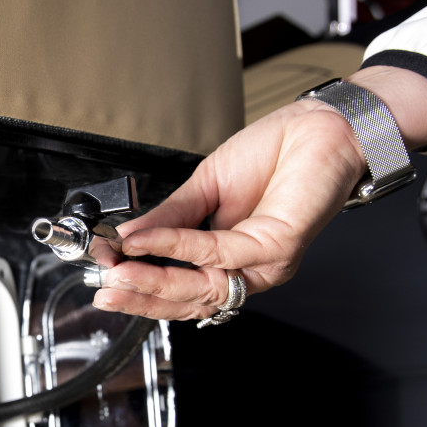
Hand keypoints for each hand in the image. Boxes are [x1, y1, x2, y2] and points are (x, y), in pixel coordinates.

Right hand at [90, 99, 364, 320]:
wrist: (321, 128)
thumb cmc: (276, 154)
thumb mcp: (206, 186)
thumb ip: (170, 216)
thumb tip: (128, 236)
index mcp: (232, 259)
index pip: (183, 290)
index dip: (142, 287)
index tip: (105, 273)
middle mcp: (250, 269)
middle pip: (190, 299)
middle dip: (142, 295)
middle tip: (106, 285)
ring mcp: (266, 263)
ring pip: (205, 286)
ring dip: (156, 278)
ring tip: (120, 267)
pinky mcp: (278, 245)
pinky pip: (220, 252)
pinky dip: (179, 246)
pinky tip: (151, 239)